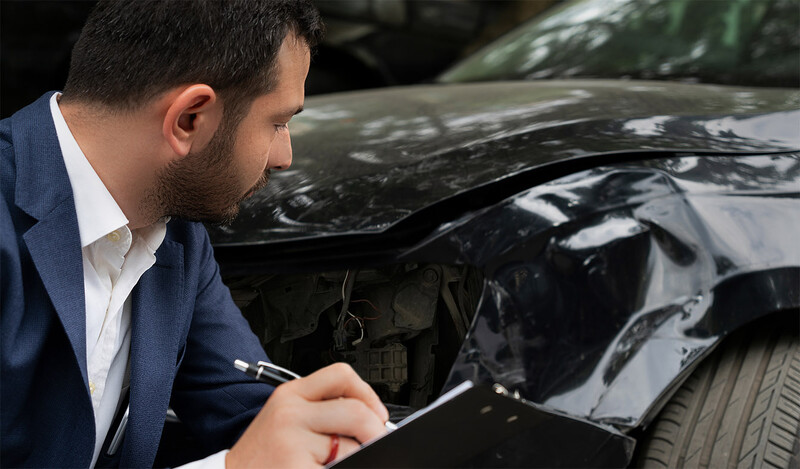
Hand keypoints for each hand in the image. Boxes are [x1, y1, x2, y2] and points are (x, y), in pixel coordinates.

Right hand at [226, 362, 388, 467]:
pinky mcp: (294, 467)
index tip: (376, 413)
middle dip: (375, 432)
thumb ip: (322, 412)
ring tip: (335, 463)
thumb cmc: (262, 454)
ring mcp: (291, 442)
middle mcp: (289, 413)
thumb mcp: (286, 420)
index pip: (340, 375)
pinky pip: (337, 468)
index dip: (368, 393)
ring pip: (350, 448)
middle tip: (376, 444)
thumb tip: (373, 421)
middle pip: (355, 412)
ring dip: (355, 459)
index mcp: (290, 395)